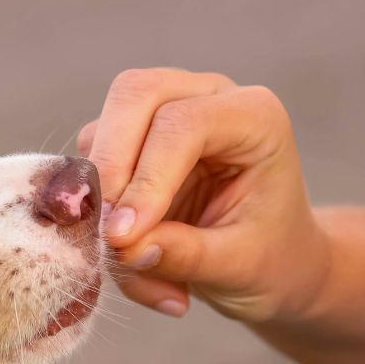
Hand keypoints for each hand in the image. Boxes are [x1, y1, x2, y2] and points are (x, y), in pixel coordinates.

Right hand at [77, 68, 329, 322]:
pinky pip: (94, 171)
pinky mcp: (135, 144)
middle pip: (135, 95)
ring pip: (104, 129)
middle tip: (106, 236)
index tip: (122, 238)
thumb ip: (185, 255)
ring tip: (132, 265)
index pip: (183, 124)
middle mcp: (208, 99)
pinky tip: (132, 260)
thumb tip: (124, 247)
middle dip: (109, 167)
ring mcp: (167, 114)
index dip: (147, 179)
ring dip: (102, 202)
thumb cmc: (269, 259)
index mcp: (253, 117)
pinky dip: (98, 219)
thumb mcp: (238, 268)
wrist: (270, 263)